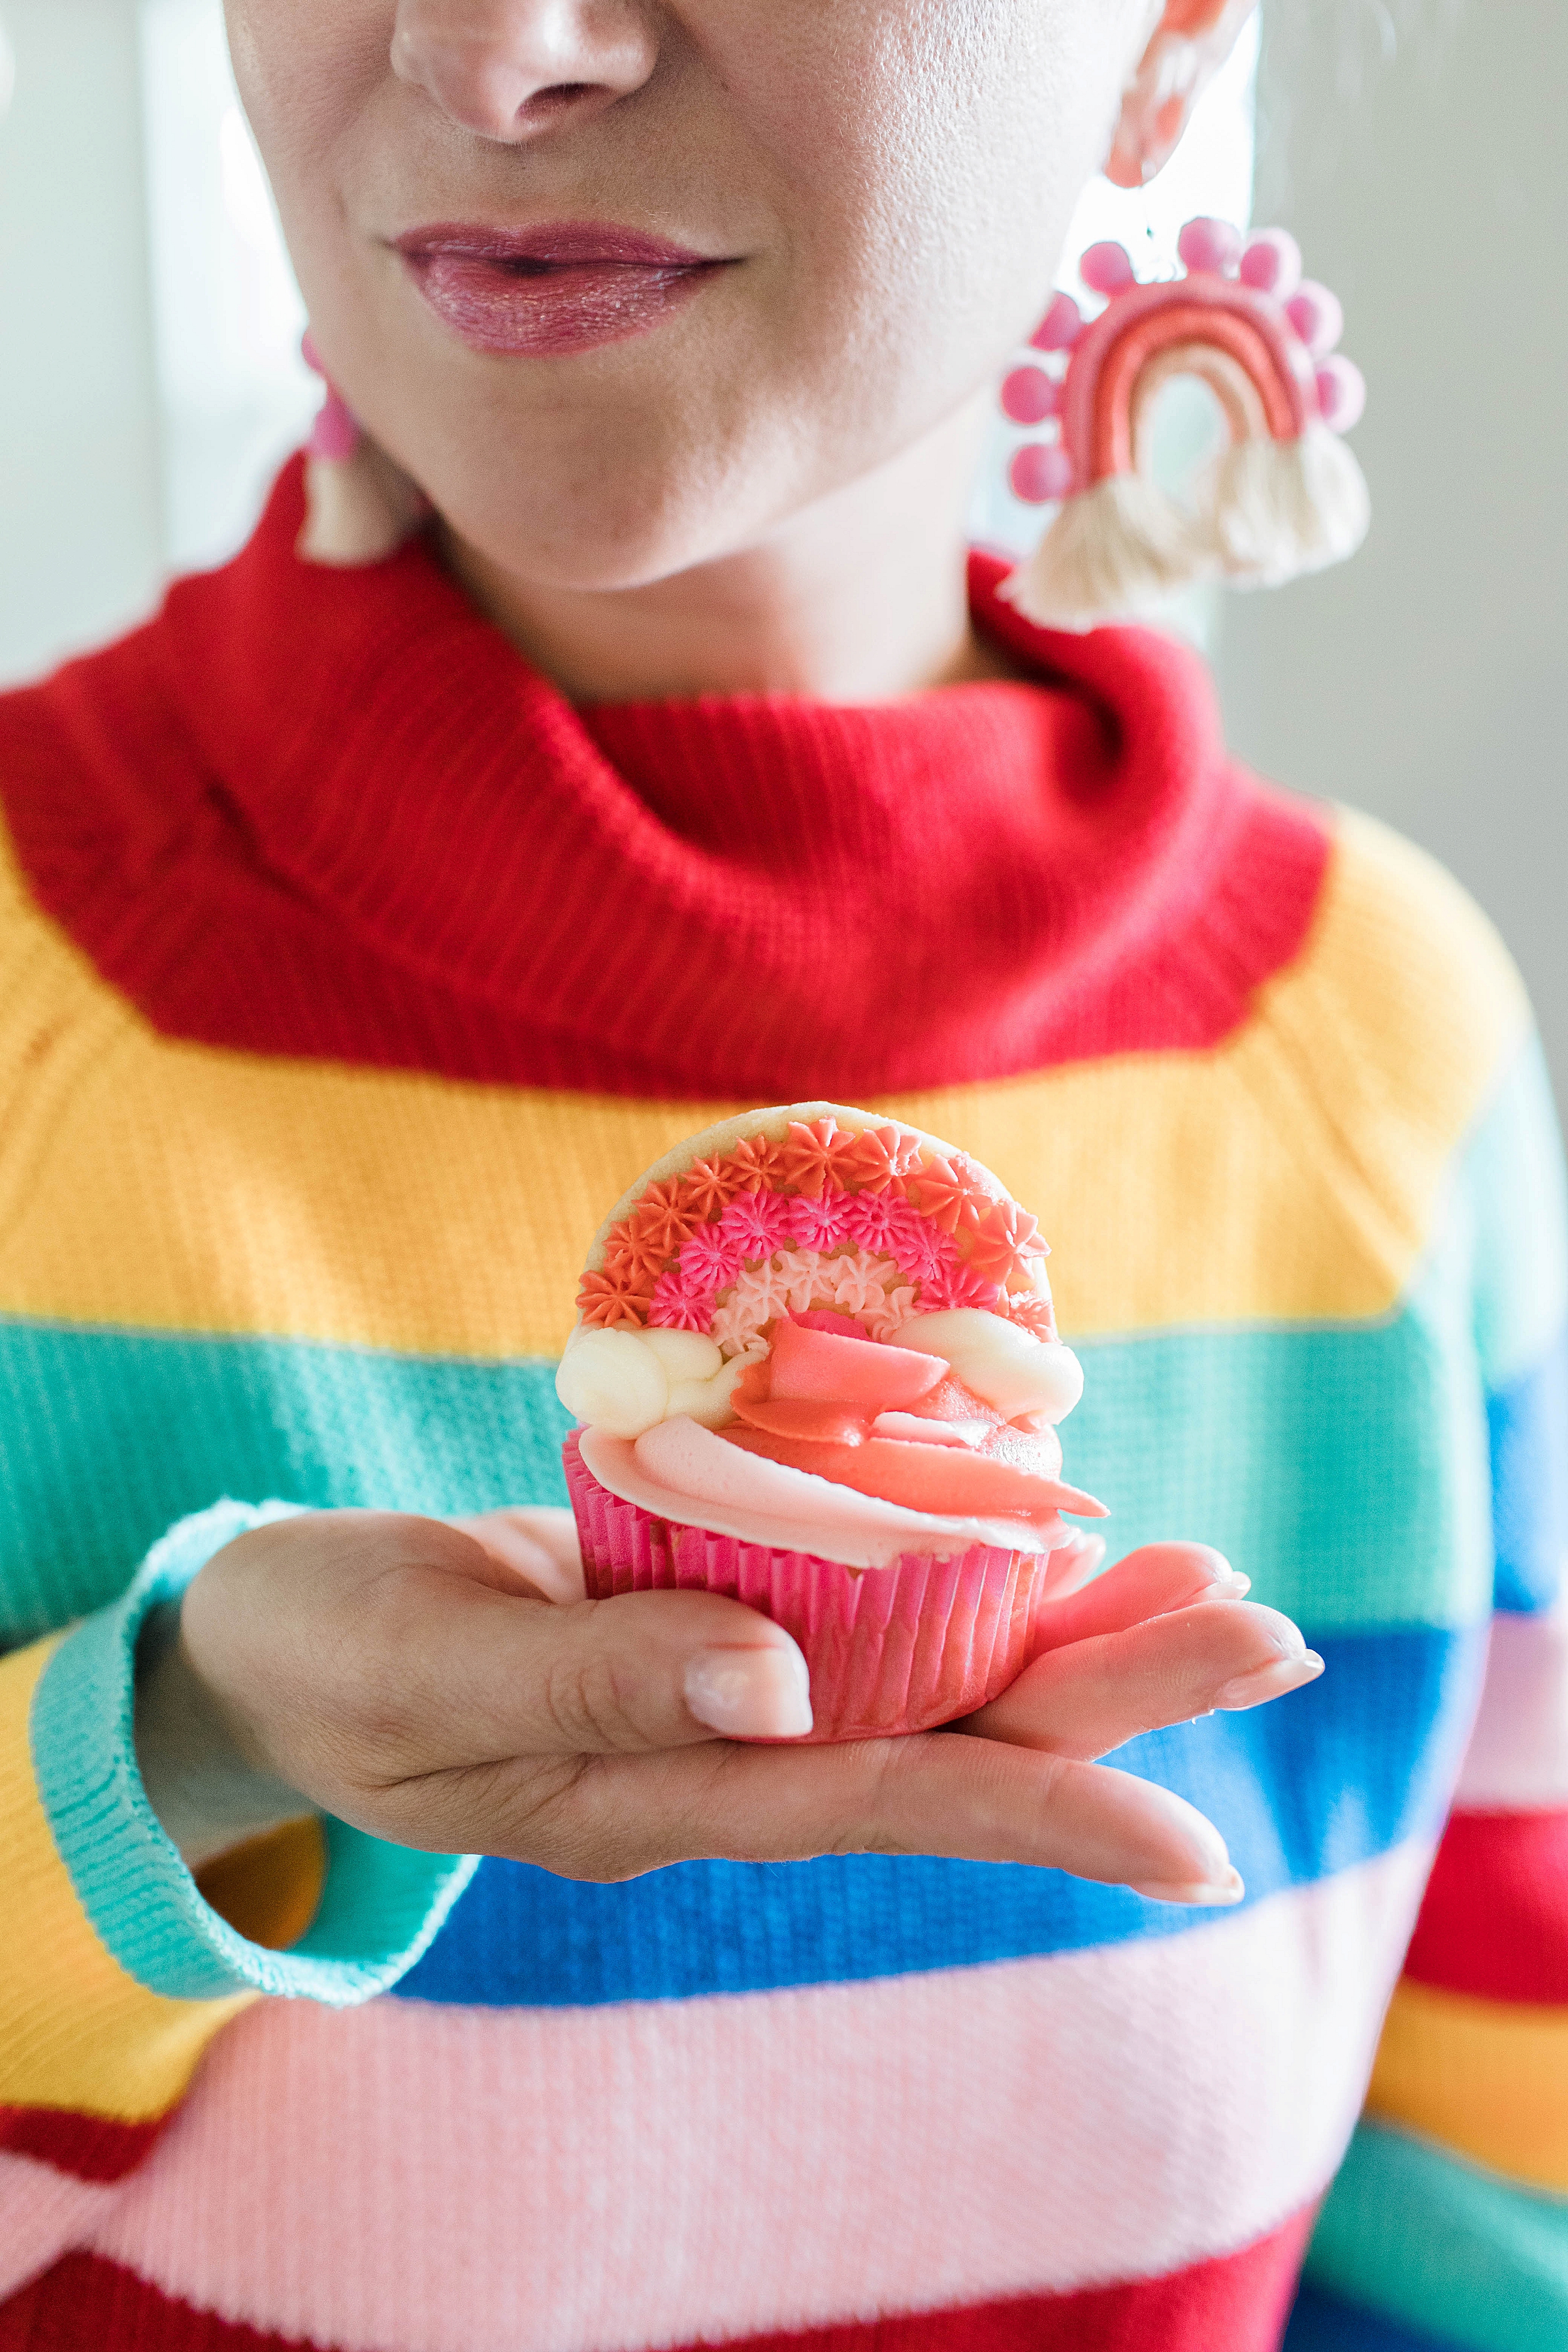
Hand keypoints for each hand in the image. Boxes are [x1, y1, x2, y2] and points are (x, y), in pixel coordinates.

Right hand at [151, 1511, 1319, 1901]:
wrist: (281, 1635)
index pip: (884, 1811)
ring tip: (1216, 1589)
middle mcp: (727, 1758)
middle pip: (954, 1743)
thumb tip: (780, 1689)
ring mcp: (729, 1692)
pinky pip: (875, 1611)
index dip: (1042, 1817)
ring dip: (1079, 1638)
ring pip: (934, 1679)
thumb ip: (598, 1677)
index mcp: (662, 1798)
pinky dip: (973, 1573)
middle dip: (1116, 1695)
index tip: (1189, 1841)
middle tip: (1268, 1637)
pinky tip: (1066, 1541)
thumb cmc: (335, 1652)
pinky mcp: (721, 1614)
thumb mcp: (435, 1669)